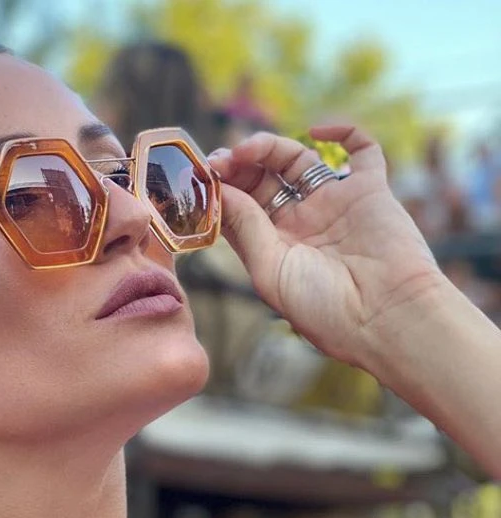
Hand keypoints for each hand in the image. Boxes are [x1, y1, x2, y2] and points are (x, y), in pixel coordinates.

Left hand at [206, 127, 444, 369]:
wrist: (384, 315)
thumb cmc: (323, 308)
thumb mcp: (269, 270)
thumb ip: (246, 228)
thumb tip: (221, 190)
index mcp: (273, 247)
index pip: (240, 208)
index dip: (222, 189)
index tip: (206, 177)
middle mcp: (301, 223)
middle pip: (264, 181)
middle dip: (240, 166)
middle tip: (221, 160)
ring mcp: (334, 204)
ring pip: (298, 161)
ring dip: (270, 147)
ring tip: (248, 148)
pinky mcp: (370, 190)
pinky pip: (361, 150)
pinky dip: (344, 131)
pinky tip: (317, 129)